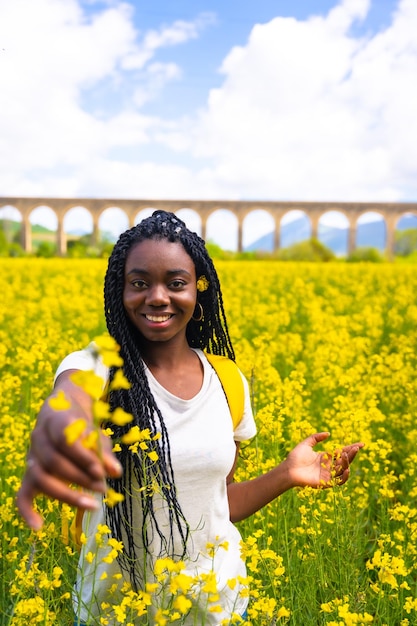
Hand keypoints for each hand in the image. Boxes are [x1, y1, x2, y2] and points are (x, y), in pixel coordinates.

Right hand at [16, 372, 121, 529]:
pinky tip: (38, 527)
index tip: (101, 472)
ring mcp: (31, 457)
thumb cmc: (82, 425)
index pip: (65, 442)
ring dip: (67, 494)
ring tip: (92, 505)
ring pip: (40, 478)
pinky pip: (22, 495)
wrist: (61, 413)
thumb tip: (116, 472)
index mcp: (55, 421)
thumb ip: (103, 452)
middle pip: (53, 463)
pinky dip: (27, 511)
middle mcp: (38, 439)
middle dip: (80, 479)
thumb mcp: (95, 431)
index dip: (83, 458)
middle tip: (103, 489)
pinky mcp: (29, 474)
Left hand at [284, 432, 363, 488]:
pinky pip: (339, 481)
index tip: (361, 444)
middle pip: (345, 460)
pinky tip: (347, 469)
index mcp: (326, 457)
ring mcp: (328, 475)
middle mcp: (329, 466)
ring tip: (346, 454)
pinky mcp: (326, 483)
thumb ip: (316, 437)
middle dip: (352, 454)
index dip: (352, 448)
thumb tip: (329, 434)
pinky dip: (345, 476)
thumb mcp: (306, 444)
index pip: (342, 452)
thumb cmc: (295, 457)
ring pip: (343, 469)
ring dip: (347, 462)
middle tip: (356, 447)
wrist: (288, 469)